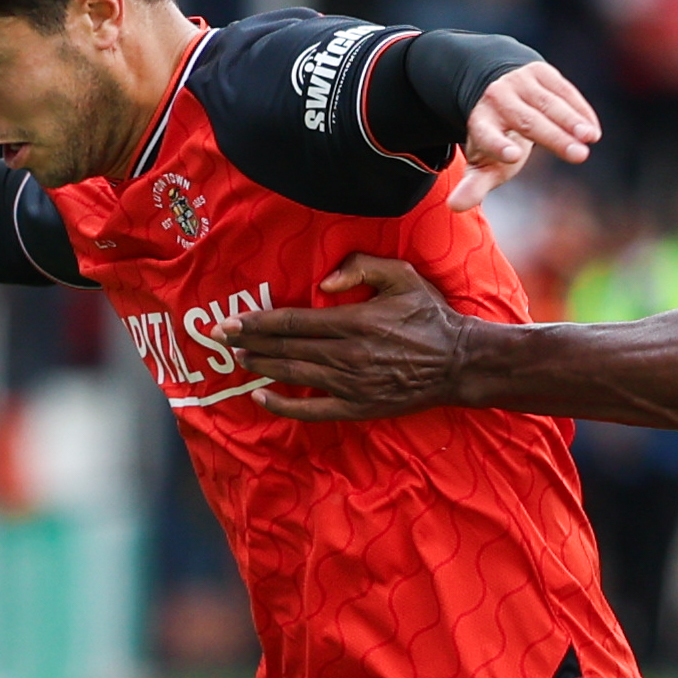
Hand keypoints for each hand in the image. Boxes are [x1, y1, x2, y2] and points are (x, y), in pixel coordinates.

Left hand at [231, 254, 474, 421]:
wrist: (459, 363)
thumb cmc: (430, 317)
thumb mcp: (403, 276)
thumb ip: (362, 268)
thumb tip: (322, 284)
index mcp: (356, 321)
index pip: (294, 322)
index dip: (258, 322)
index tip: (230, 321)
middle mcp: (348, 354)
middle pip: (286, 349)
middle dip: (248, 343)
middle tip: (218, 339)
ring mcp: (352, 384)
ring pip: (294, 375)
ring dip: (261, 367)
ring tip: (237, 359)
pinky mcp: (358, 407)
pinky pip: (312, 410)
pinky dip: (283, 405)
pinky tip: (261, 396)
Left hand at [447, 63, 600, 211]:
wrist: (494, 84)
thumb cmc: (494, 135)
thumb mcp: (482, 160)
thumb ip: (473, 184)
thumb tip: (455, 207)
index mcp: (480, 123)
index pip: (487, 135)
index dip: (498, 144)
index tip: (512, 155)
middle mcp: (498, 99)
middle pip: (527, 122)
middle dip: (554, 138)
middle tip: (579, 156)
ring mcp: (519, 83)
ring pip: (548, 103)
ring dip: (572, 121)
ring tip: (591, 138)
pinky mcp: (540, 72)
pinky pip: (563, 90)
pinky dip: (580, 109)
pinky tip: (593, 130)